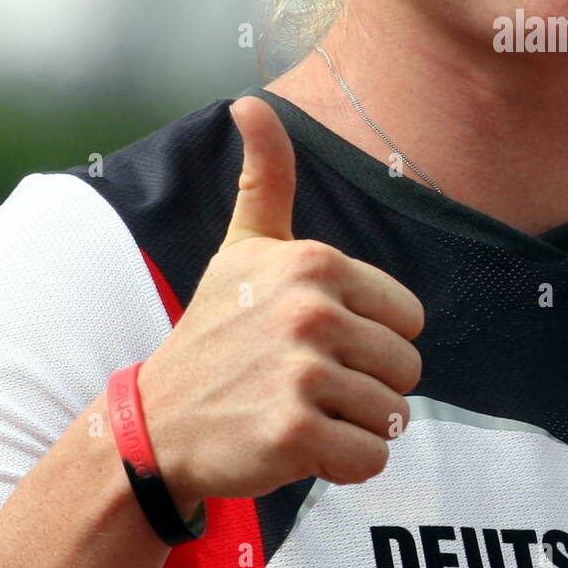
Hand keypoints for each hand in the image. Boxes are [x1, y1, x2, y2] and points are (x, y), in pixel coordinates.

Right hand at [136, 96, 424, 505]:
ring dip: (357, 425)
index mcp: (316, 263)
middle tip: (309, 383)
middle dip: (368, 384)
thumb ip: (265, 177)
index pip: (410, 317)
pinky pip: (372, 457)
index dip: (373, 336)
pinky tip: (301, 446)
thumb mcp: (243, 247)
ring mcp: (302, 374)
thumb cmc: (216, 329)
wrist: (158, 422)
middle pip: (408, 367)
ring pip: (394, 414)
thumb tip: (249, 102)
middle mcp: (312, 312)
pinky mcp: (295, 434)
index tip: (318, 341)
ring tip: (304, 411)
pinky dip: (347, 464)